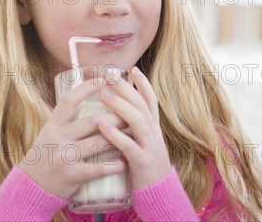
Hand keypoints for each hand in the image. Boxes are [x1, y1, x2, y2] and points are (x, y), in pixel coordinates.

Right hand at [19, 79, 127, 198]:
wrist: (29, 189)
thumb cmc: (45, 157)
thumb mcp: (49, 134)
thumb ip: (66, 119)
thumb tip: (86, 94)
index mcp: (52, 125)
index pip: (70, 100)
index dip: (88, 87)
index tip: (105, 78)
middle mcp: (57, 138)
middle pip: (93, 121)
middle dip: (117, 116)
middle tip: (133, 114)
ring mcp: (64, 157)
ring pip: (100, 142)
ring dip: (120, 138)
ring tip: (134, 134)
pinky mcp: (72, 175)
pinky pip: (99, 168)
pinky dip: (115, 165)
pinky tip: (124, 161)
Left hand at [97, 66, 171, 189]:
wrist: (159, 191)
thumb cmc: (146, 164)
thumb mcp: (146, 140)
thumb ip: (137, 125)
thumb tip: (123, 108)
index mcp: (153, 126)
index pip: (150, 99)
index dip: (143, 83)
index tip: (132, 69)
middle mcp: (153, 132)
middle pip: (141, 104)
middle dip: (126, 87)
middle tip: (109, 75)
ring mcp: (149, 145)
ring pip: (137, 120)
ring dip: (119, 105)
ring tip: (103, 95)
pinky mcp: (142, 161)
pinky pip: (129, 145)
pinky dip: (115, 134)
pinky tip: (102, 126)